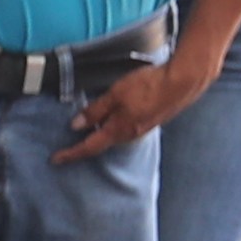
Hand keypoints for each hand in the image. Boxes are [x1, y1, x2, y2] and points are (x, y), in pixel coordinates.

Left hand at [57, 48, 212, 163]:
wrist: (184, 81)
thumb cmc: (149, 85)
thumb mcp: (115, 95)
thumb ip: (95, 111)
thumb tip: (77, 126)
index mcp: (119, 130)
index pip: (89, 147)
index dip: (71, 154)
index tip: (56, 159)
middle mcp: (130, 134)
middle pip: (102, 143)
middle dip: (85, 144)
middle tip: (69, 144)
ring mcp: (142, 128)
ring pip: (115, 134)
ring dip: (101, 132)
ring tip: (89, 127)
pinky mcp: (151, 120)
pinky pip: (127, 127)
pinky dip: (115, 125)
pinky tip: (113, 116)